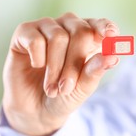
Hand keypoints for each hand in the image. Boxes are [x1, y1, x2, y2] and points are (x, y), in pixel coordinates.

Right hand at [2, 12, 119, 135]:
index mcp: (88, 37)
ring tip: (51, 89)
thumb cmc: (63, 96)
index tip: (111, 37)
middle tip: (66, 88)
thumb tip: (112, 56)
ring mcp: (46, 27)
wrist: (35, 111)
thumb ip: (95, 71)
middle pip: (80, 32)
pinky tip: (36, 67)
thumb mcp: (82, 88)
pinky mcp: (24, 32)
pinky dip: (38, 58)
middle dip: (74, 64)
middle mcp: (68, 27)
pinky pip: (35, 39)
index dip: (105, 28)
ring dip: (55, 68)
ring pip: (57, 37)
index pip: (100, 25)